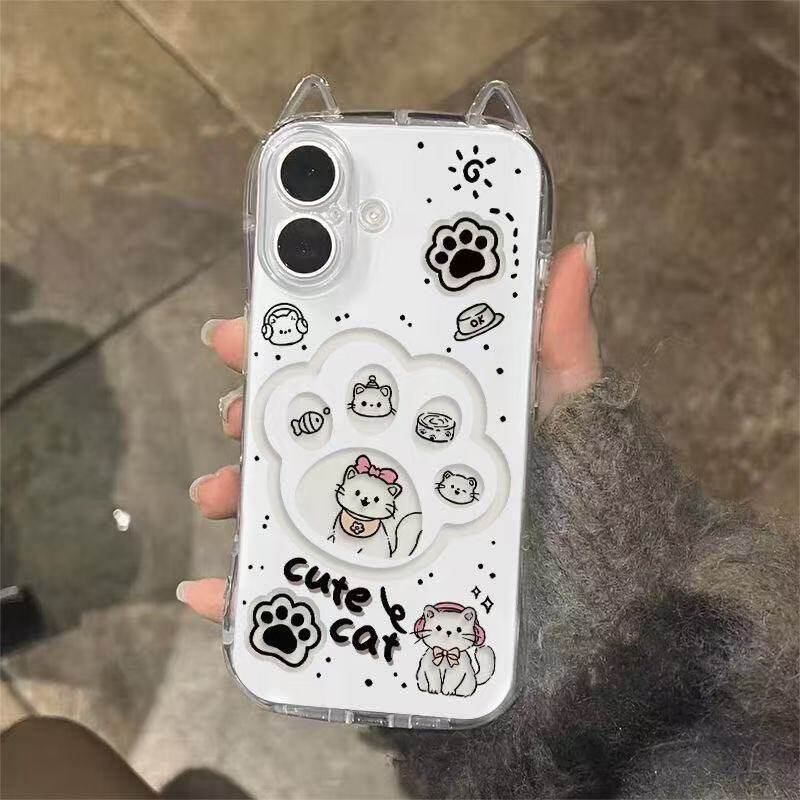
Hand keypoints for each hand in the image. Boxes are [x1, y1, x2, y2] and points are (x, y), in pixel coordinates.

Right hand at [177, 233, 601, 620]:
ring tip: (218, 493)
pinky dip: (242, 594)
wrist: (589, 592)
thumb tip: (577, 248)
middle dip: (254, 410)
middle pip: (301, 425)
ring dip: (237, 491)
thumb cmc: (574, 488)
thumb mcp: (565, 403)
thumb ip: (561, 333)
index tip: (244, 325)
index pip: (342, 363)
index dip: (288, 339)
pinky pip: (292, 587)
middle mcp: (387, 458)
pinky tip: (213, 591)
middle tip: (235, 409)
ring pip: (285, 497)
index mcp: (419, 409)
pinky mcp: (364, 580)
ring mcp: (371, 520)